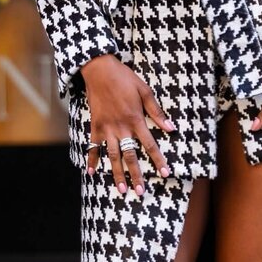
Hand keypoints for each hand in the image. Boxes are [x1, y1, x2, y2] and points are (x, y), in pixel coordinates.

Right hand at [79, 54, 176, 195]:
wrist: (99, 70)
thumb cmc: (125, 78)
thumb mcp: (145, 91)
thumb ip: (157, 112)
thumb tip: (171, 128)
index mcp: (135, 119)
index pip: (150, 144)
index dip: (158, 160)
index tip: (165, 173)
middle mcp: (121, 127)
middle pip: (130, 155)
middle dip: (136, 175)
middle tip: (140, 192)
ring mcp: (106, 128)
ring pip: (113, 155)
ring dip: (117, 173)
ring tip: (121, 189)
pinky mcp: (95, 125)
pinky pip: (92, 146)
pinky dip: (91, 159)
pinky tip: (90, 173)